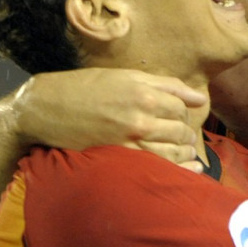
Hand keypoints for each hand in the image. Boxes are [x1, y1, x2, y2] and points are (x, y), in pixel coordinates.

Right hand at [16, 68, 205, 167]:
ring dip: (185, 154)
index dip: (184, 114)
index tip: (179, 118)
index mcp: (144, 94)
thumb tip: (200, 98)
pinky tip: (185, 170)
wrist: (46, 106)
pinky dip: (175, 169)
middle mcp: (140, 117)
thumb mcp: (128, 76)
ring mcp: (129, 140)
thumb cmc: (88, 87)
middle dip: (186, 134)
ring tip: (186, 154)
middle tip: (184, 137)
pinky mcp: (117, 157)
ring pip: (173, 152)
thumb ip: (168, 86)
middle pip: (180, 131)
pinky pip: (156, 167)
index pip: (182, 109)